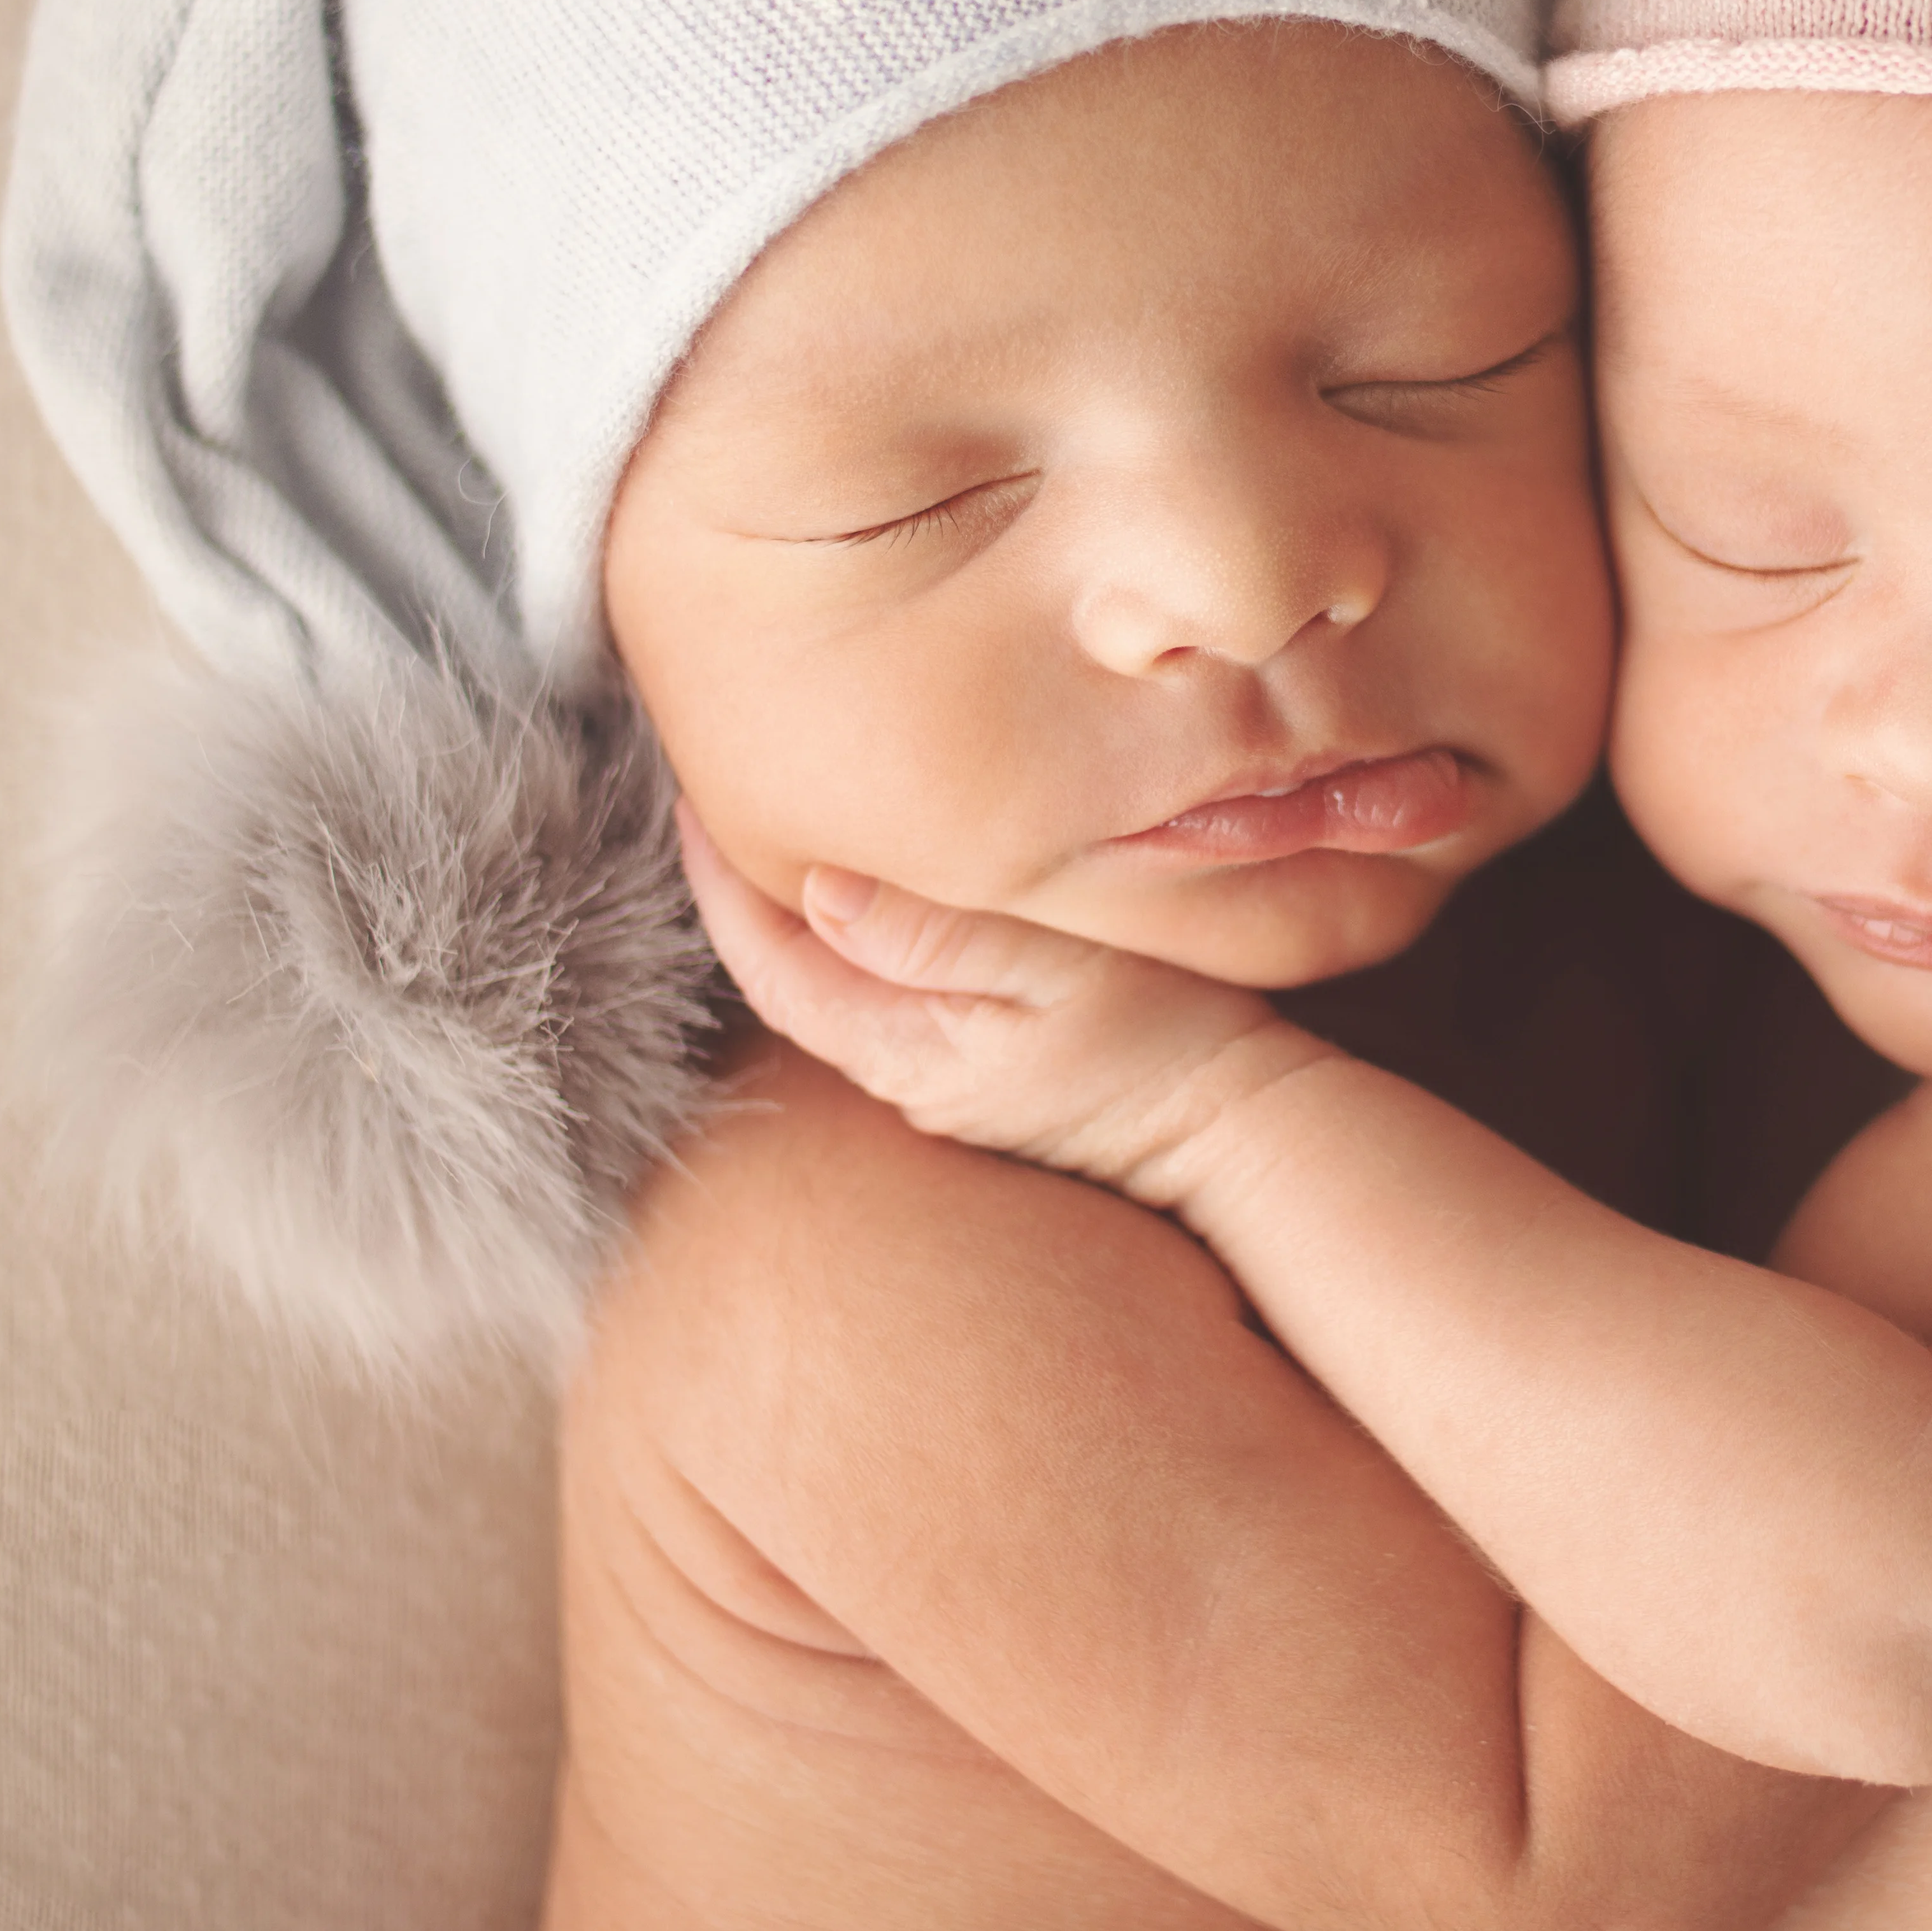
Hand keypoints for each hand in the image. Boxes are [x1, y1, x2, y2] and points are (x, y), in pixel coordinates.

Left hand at [673, 808, 1336, 1207]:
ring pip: (831, 995)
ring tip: (765, 837)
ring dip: (790, 921)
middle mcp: (907, 1078)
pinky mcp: (977, 1078)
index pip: (777, 965)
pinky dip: (849, 948)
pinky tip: (862, 902)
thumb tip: (821, 892)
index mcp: (910, 1049)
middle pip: (788, 981)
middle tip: (706, 799)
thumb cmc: (1167, 1039)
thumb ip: (942, 935)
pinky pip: (882, 1003)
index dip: (721, 886)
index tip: (687, 802)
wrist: (1244, 1131)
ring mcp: (941, 1084)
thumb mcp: (1060, 972)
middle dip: (740, 898)